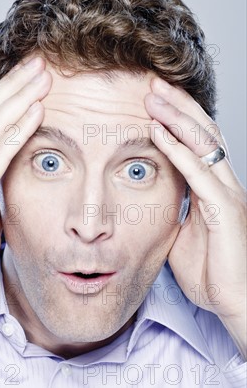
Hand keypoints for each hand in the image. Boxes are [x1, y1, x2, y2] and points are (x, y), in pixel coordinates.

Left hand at [144, 77, 245, 356]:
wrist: (236, 305)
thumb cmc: (212, 272)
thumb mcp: (183, 234)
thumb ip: (173, 211)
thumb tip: (154, 198)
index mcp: (214, 188)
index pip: (198, 141)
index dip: (178, 117)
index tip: (153, 99)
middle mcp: (224, 184)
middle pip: (203, 131)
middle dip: (177, 104)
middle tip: (151, 82)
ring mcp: (227, 194)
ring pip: (204, 142)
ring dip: (176, 116)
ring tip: (152, 95)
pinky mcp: (225, 210)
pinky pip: (198, 172)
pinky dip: (176, 149)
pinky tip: (157, 131)